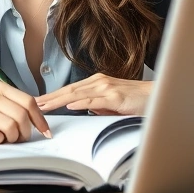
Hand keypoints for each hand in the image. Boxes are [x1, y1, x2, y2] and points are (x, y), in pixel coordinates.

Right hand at [0, 82, 50, 142]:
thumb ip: (18, 108)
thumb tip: (42, 123)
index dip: (40, 119)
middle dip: (25, 132)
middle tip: (20, 138)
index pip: (29, 101)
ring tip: (5, 138)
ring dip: (12, 138)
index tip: (46, 132)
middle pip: (22, 115)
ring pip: (11, 127)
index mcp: (1, 88)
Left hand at [37, 73, 151, 115]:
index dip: (54, 95)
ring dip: (59, 100)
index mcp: (99, 83)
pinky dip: (81, 102)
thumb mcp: (114, 104)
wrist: (159, 96)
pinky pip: (95, 100)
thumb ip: (100, 106)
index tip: (41, 101)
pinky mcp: (116, 97)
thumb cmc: (138, 101)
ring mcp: (108, 88)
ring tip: (45, 105)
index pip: (71, 90)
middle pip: (70, 90)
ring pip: (78, 94)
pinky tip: (70, 105)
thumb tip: (87, 109)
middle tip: (35, 103)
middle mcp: (100, 82)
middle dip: (51, 97)